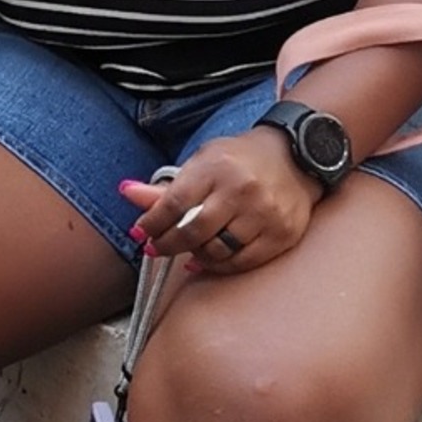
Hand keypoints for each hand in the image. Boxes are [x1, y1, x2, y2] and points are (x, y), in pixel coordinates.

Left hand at [120, 127, 320, 276]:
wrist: (295, 156)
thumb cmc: (239, 160)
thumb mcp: (202, 162)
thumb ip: (166, 185)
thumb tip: (126, 192)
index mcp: (216, 168)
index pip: (174, 203)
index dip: (152, 222)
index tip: (140, 232)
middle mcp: (241, 191)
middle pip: (193, 231)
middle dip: (167, 244)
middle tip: (155, 248)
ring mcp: (264, 214)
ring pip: (217, 250)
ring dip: (194, 255)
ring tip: (186, 249)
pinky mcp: (281, 234)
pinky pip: (242, 261)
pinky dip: (220, 265)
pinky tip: (207, 258)